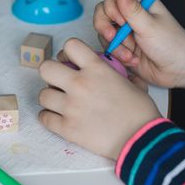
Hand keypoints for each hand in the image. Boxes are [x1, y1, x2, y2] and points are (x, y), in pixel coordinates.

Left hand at [38, 38, 160, 159]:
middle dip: (51, 73)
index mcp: (97, 69)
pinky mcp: (67, 128)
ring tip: (59, 102)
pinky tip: (57, 117)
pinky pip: (44, 117)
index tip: (72, 61)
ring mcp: (71, 107)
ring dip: (50, 97)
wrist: (141, 139)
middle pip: (45, 68)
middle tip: (59, 81)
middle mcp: (80, 84)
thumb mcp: (131, 82)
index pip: (70, 46)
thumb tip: (110, 69)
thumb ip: (115, 72)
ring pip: (42, 94)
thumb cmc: (140, 111)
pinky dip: (48, 117)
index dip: (69, 52)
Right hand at [94, 0, 184, 93]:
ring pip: (104, 34)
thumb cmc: (172, 44)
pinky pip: (109, 49)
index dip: (111, 8)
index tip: (121, 21)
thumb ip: (132, 9)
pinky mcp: (122, 48)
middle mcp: (129, 16)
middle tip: (113, 37)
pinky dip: (118, 56)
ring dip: (116, 46)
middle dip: (105, 27)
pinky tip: (133, 60)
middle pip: (102, 14)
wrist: (178, 70)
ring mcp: (124, 33)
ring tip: (131, 55)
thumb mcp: (150, 26)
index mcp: (139, 3)